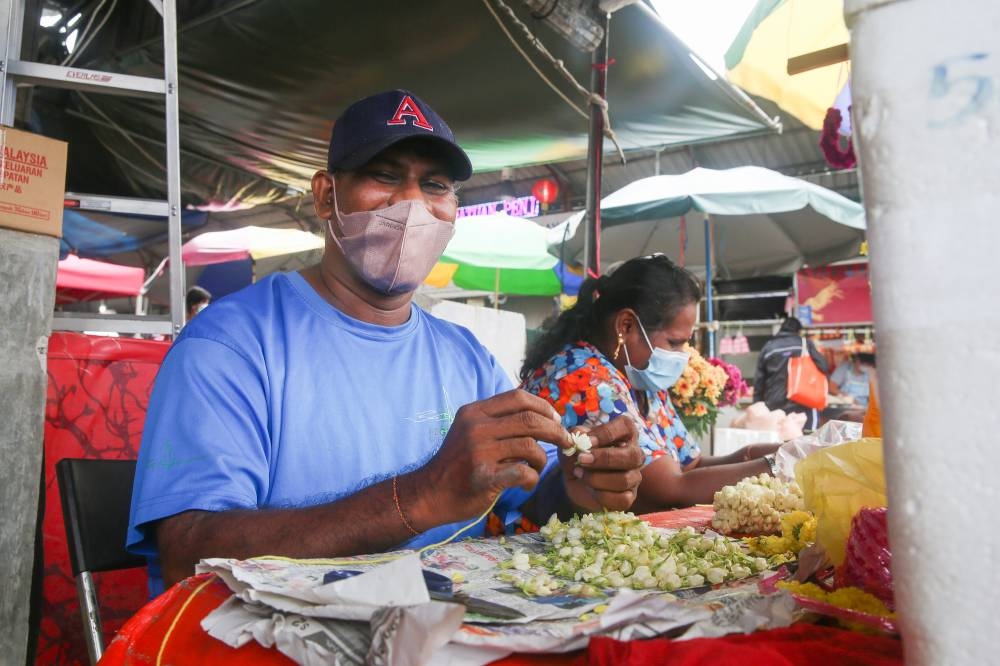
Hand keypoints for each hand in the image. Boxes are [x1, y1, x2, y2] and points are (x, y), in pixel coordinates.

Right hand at [409, 389, 573, 526]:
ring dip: (543, 459)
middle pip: (530, 420)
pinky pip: (523, 473)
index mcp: (475, 412)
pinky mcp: (483, 477)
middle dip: (555, 431)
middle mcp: (476, 427)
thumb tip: (541, 415)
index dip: (543, 406)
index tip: (556, 419)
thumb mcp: (470, 431)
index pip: (518, 397)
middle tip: (565, 442)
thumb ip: (497, 420)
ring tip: (537, 468)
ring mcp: (479, 452)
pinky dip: (533, 479)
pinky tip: (528, 483)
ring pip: (531, 447)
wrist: (429, 494)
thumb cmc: (457, 464)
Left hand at [559, 417, 643, 511]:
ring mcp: (634, 476)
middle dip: (604, 459)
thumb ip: (576, 437)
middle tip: (582, 460)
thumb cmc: (579, 453)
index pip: (625, 426)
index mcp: (624, 433)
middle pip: (632, 456)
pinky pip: (622, 499)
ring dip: (597, 479)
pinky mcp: (630, 496)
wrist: (575, 480)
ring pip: (625, 479)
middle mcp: (635, 453)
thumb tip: (581, 441)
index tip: (587, 442)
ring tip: (580, 474)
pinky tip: (591, 490)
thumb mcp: (573, 441)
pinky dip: (602, 496)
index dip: (606, 434)